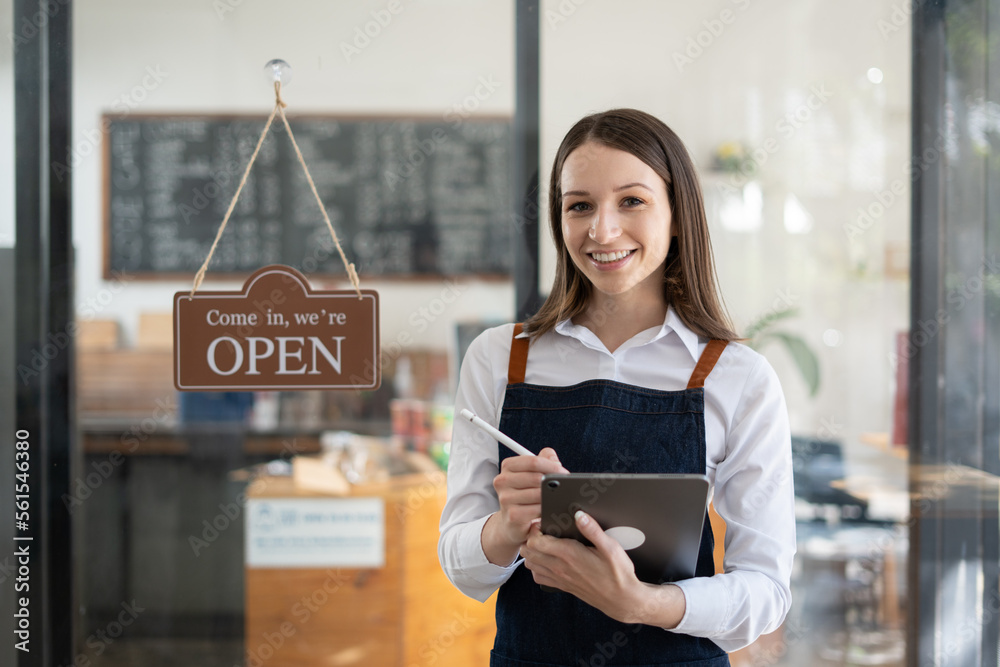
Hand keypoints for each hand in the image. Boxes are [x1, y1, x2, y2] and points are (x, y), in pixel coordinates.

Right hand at [481, 448, 566, 565]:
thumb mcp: (532, 474)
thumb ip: (544, 461)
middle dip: (555, 482)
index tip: (564, 473)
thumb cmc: (525, 495)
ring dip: (552, 497)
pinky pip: (537, 509)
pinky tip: (549, 509)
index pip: (533, 461)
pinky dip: (546, 509)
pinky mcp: (512, 515)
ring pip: (538, 494)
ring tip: (558, 498)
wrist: (511, 522)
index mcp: (508, 466)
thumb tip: (555, 460)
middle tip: (565, 487)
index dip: (552, 466)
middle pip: (536, 477)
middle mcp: (502, 481)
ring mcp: (505, 498)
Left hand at [521, 510, 685, 627]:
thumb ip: (593, 530)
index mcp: (569, 555)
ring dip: (531, 552)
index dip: (534, 529)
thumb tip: (579, 514)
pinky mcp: (562, 586)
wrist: (622, 600)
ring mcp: (559, 579)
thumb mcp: (611, 547)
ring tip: (542, 543)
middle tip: (541, 530)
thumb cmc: (618, 574)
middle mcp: (560, 567)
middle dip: (529, 538)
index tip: (542, 523)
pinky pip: (538, 577)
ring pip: (530, 565)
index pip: (535, 541)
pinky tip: (547, 560)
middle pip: (528, 552)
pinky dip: (537, 567)